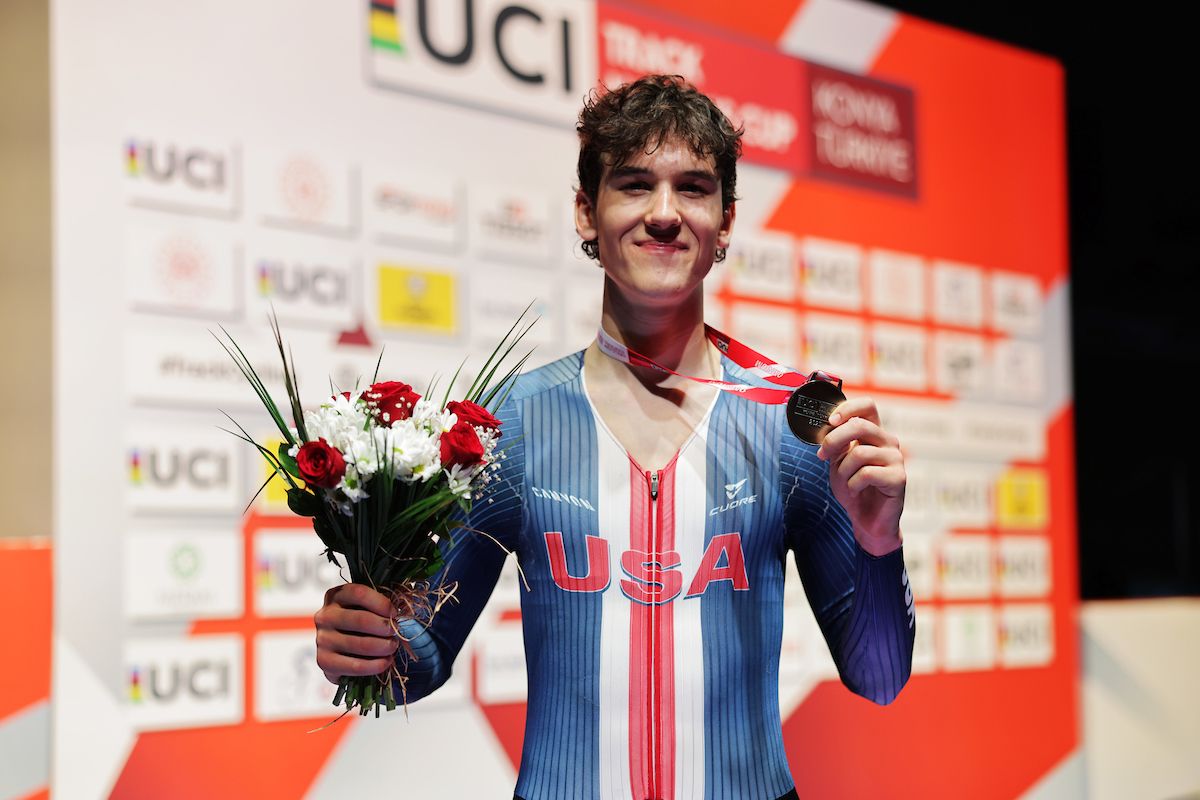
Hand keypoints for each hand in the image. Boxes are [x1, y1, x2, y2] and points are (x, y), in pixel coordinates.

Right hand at [314, 584, 399, 684]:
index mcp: (335, 596)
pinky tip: (386, 662)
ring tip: (393, 646)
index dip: (382, 603)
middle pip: (361, 619)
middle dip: (385, 627)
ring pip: (361, 644)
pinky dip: (376, 665)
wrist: (341, 651)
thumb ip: (378, 605)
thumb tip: (398, 613)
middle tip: (396, 632)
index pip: (359, 593)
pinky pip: (356, 666)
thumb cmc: (360, 624)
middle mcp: (325, 616)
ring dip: (384, 647)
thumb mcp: (366, 607)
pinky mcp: (324, 661)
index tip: (395, 613)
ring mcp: (322, 639)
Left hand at [815, 397, 905, 555]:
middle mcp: (888, 442)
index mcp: (874, 434)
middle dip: (834, 440)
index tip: (830, 421)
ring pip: (859, 453)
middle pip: (859, 425)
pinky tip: (857, 491)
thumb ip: (836, 444)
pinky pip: (866, 474)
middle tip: (823, 456)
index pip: (867, 406)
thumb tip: (827, 427)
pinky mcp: (899, 478)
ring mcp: (896, 459)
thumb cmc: (854, 489)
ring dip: (843, 471)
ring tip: (846, 483)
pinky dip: (853, 485)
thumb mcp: (838, 462)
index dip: (847, 408)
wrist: (867, 521)